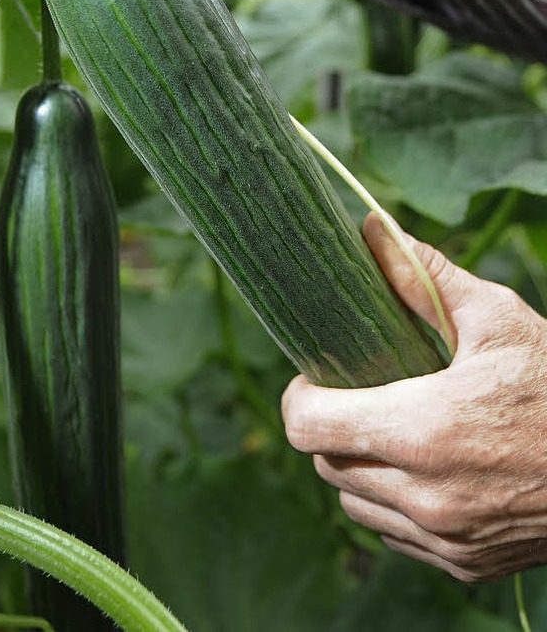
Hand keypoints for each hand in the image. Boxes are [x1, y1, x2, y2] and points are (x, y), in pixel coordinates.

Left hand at [282, 213, 546, 582]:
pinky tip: (424, 470)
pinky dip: (392, 503)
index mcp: (424, 429)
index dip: (299, 397)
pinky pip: (393, 535)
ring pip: (354, 504)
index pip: (308, 426)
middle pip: (325, 463)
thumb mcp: (495, 319)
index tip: (314, 377)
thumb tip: (372, 229)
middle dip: (329, 427)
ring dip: (357, 467)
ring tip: (390, 430)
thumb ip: (424, 278)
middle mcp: (427, 495)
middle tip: (356, 394)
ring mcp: (444, 538)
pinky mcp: (462, 565)